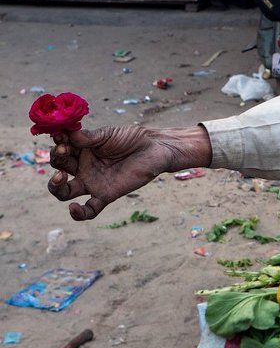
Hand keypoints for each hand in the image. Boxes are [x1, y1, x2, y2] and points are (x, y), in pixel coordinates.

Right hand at [47, 126, 210, 220]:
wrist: (155, 148)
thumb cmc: (132, 139)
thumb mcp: (109, 134)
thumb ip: (89, 137)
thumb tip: (68, 134)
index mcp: (81, 151)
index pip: (61, 151)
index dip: (57, 145)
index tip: (59, 136)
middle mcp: (83, 168)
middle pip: (59, 169)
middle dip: (57, 160)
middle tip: (62, 150)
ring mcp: (93, 183)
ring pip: (65, 191)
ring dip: (56, 186)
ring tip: (60, 176)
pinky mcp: (105, 196)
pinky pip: (89, 210)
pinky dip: (78, 214)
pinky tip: (73, 209)